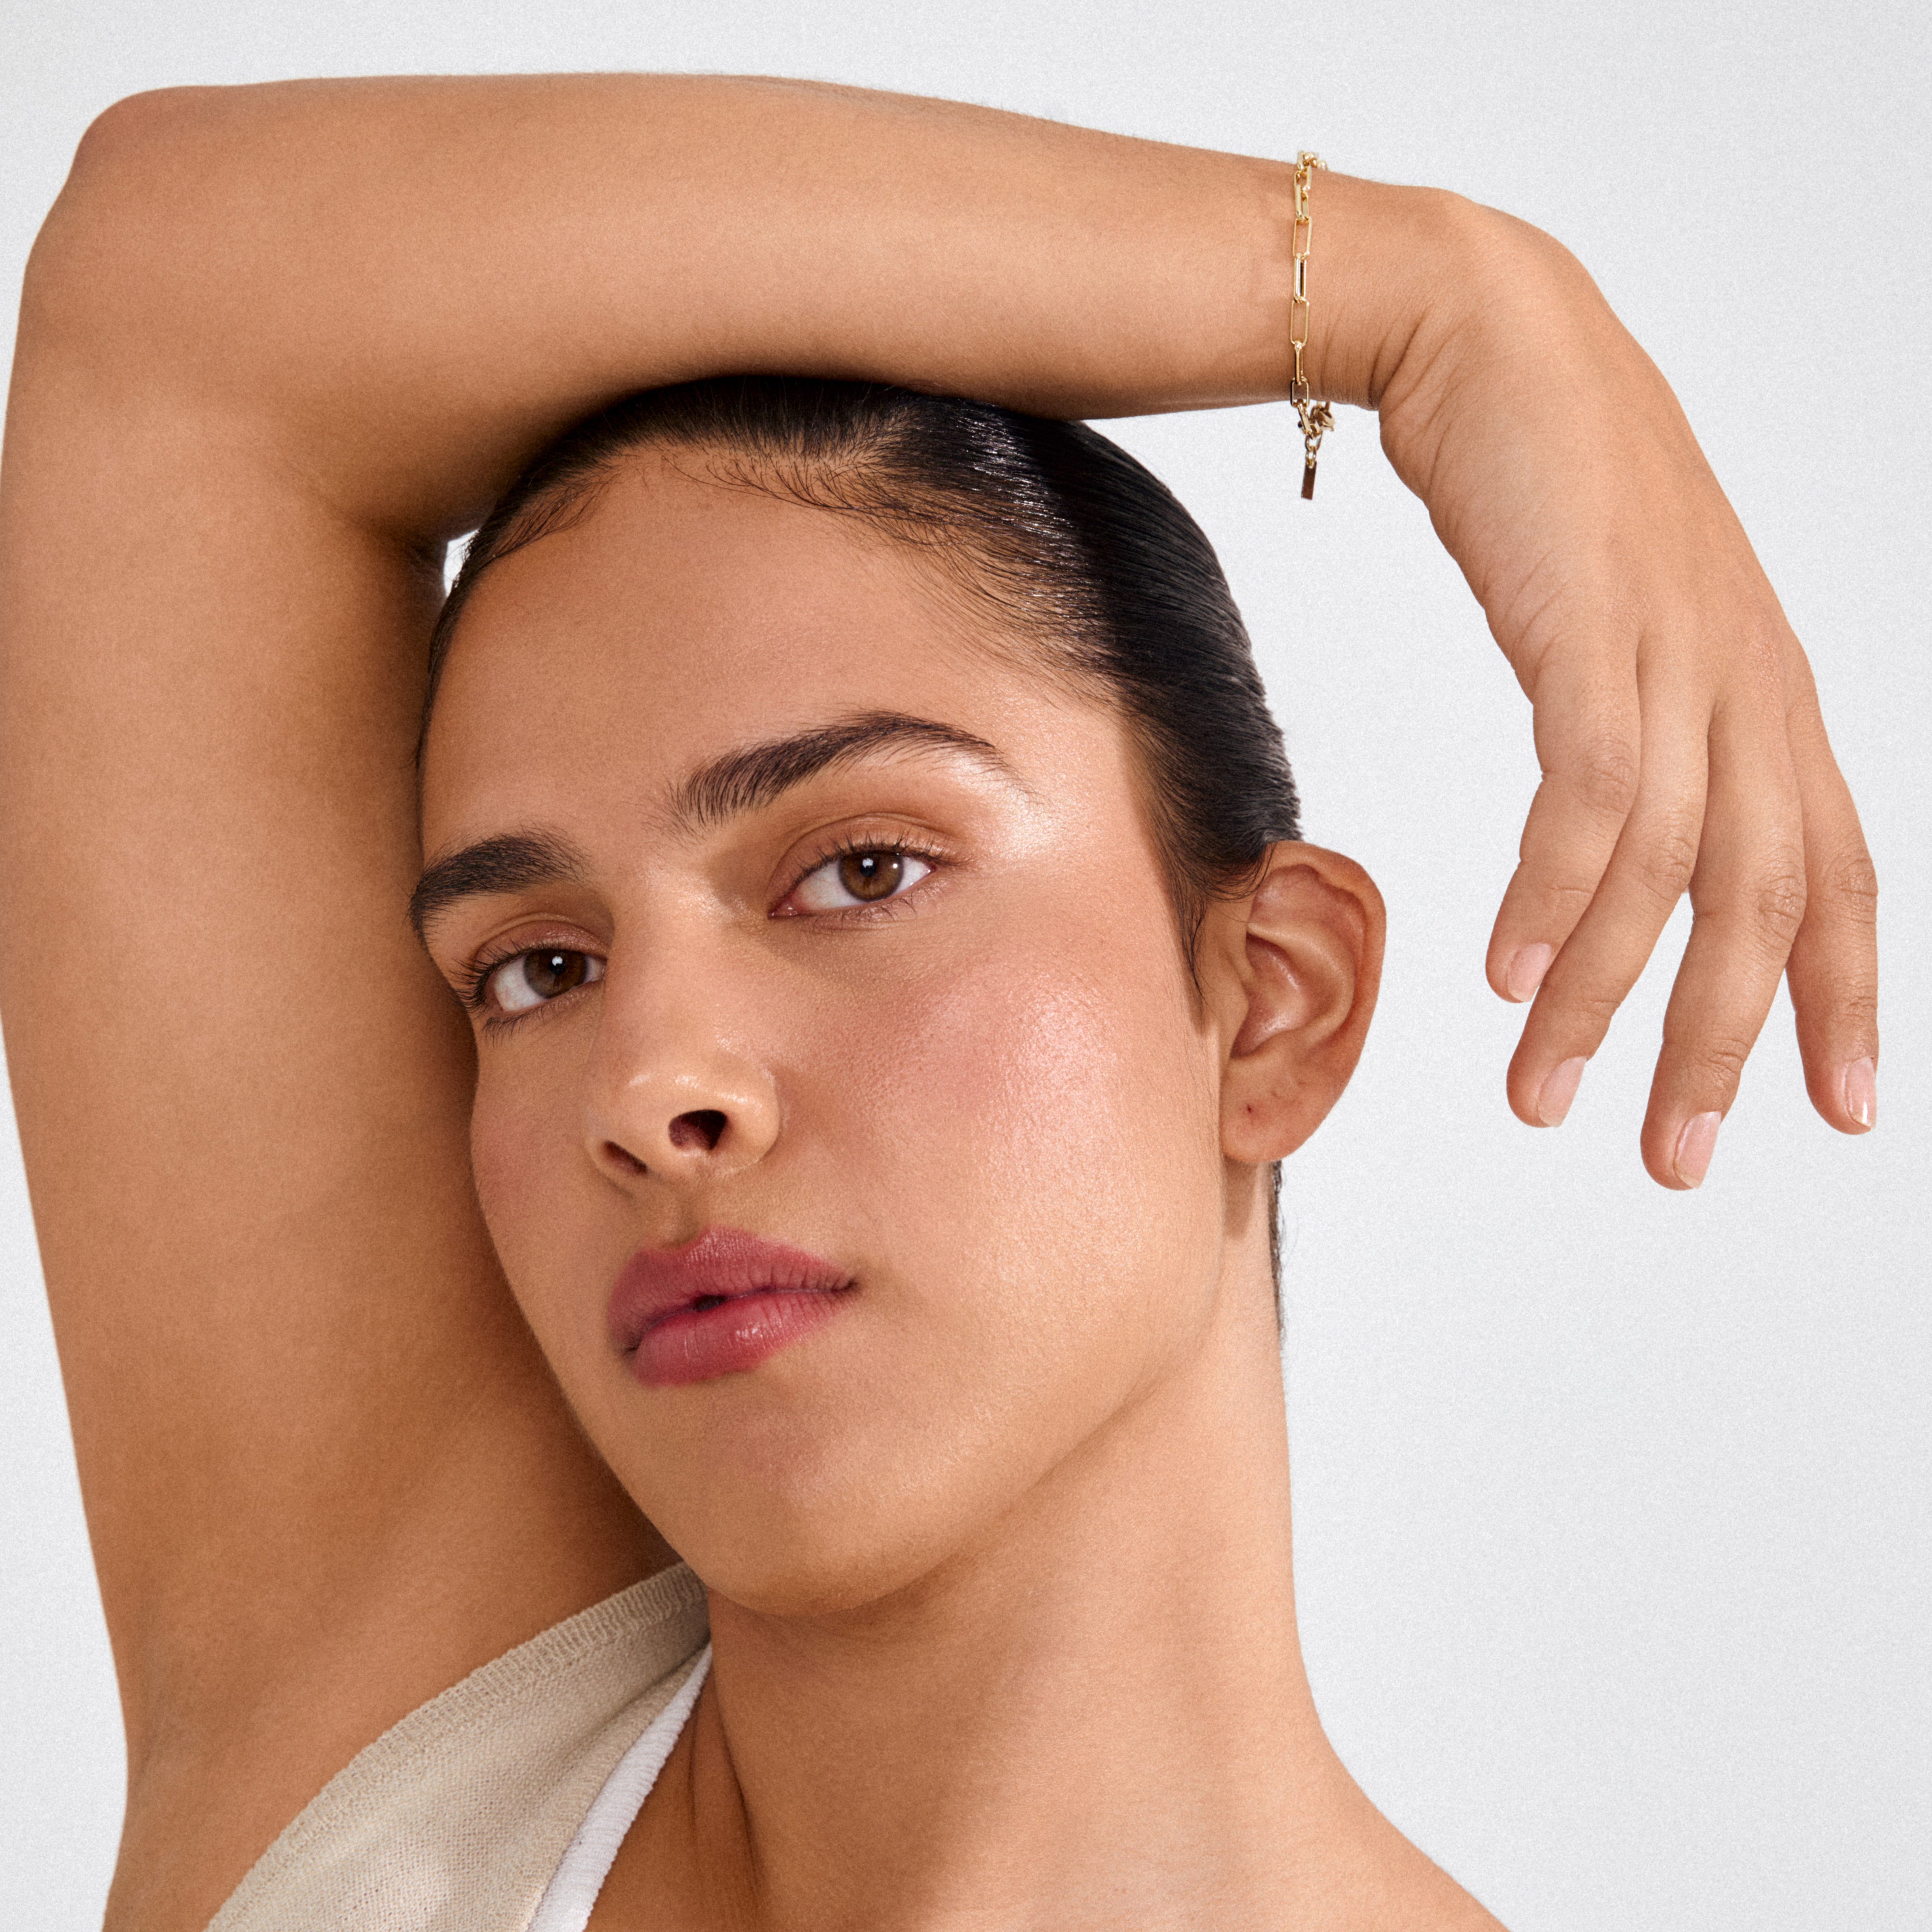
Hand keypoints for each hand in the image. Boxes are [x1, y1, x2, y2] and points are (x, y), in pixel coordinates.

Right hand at [1374, 202, 1876, 1186]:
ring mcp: (1677, 651)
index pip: (1835, 866)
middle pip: (1770, 898)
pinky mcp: (1593, 630)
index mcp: (1761, 684)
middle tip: (1677, 1159)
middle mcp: (1744, 680)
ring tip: (1542, 1096)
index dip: (1845, 994)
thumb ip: (1640, 711)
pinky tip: (1512, 975)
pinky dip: (1557, 897)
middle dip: (1727, 1043)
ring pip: (1671, 868)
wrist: (1491, 332)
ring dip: (1606, 999)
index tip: (1839, 1108)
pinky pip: (1592, 794)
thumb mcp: (1619, 613)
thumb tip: (1613, 818)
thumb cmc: (1544, 476)